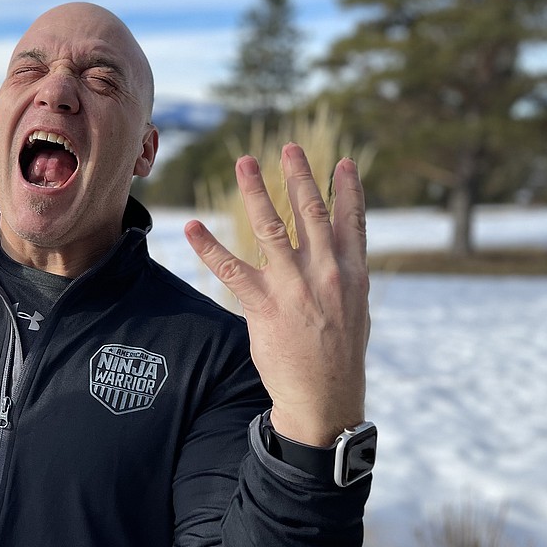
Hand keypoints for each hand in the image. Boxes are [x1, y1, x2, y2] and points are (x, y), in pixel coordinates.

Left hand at [184, 144, 369, 445]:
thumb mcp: (355, 311)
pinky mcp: (263, 305)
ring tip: (244, 163)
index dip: (348, 190)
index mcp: (353, 275)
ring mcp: (294, 287)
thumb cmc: (339, 355)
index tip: (343, 163)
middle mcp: (325, 274)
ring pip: (271, 228)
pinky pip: (230, 268)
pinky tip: (191, 226)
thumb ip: (345, 277)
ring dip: (255, 192)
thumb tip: (339, 250)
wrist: (325, 399)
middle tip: (288, 147)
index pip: (352, 223)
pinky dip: (208, 246)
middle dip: (299, 176)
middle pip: (311, 214)